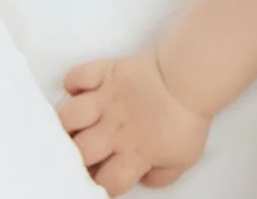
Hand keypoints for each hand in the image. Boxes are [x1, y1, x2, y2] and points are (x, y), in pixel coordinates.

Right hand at [56, 49, 210, 195]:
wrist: (192, 76)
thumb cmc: (188, 118)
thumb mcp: (184, 157)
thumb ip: (162, 176)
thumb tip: (141, 180)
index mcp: (133, 153)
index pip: (107, 181)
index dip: (102, 184)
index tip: (101, 177)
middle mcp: (113, 130)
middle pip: (79, 152)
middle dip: (74, 156)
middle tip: (77, 152)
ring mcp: (106, 100)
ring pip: (69, 116)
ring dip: (65, 122)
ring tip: (71, 125)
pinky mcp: (107, 72)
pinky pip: (78, 75)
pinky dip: (72, 81)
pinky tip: (76, 89)